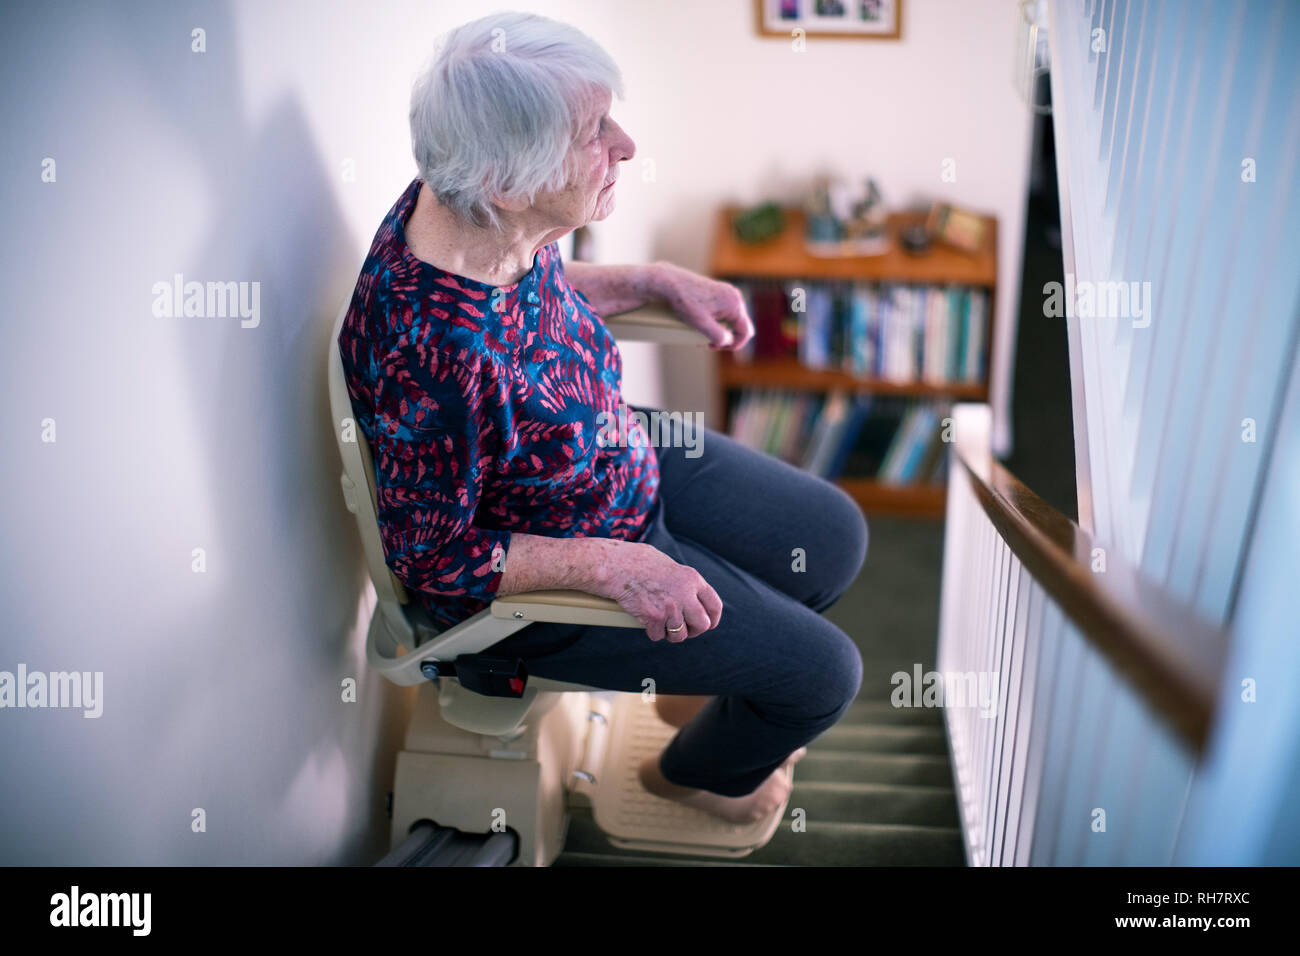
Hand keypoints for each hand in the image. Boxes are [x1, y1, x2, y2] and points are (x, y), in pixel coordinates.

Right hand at [595, 541, 722, 642]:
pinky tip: (646, 621)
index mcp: (693, 579)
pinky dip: (652, 632)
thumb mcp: (671, 567)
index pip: (714, 605)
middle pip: (702, 625)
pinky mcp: (654, 618)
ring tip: (662, 625)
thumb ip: (685, 583)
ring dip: (671, 634)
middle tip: (683, 629)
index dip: (712, 619)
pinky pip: (658, 636)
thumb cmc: (639, 563)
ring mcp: (670, 608)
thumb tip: (693, 600)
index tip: (707, 624)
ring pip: (680, 636)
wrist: (616, 565)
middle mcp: (685, 594)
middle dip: (693, 631)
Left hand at [652, 262, 754, 351]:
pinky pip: (725, 313)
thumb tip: (728, 342)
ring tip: (704, 337)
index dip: (734, 345)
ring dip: (721, 331)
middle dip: (727, 339)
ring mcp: (728, 293)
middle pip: (741, 326)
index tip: (715, 348)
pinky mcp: (720, 292)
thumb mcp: (702, 324)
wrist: (671, 283)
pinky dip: (718, 323)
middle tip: (709, 344)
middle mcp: (735, 297)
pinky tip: (704, 326)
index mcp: (735, 304)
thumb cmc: (685, 302)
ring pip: (732, 320)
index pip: (745, 332)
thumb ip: (718, 336)